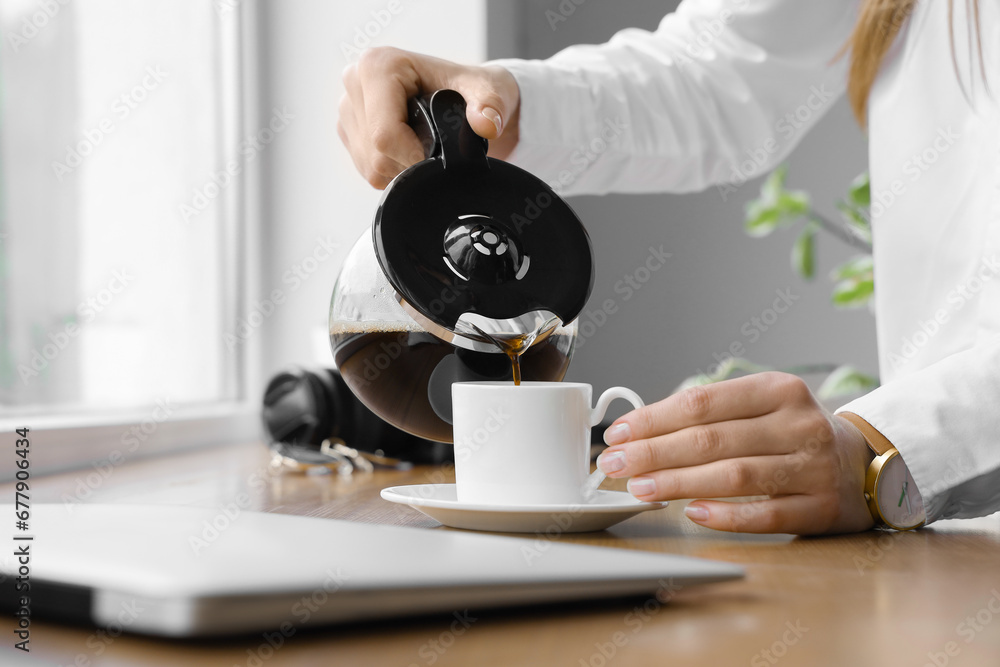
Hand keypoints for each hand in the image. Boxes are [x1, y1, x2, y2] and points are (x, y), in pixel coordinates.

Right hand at [338, 47, 520, 188]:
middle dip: (409, 163)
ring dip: (400, 168)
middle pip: (375, 153)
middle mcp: (355, 81)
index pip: (384, 134)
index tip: (437, 158)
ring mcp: (348, 107)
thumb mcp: (489, 90)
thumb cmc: (468, 87)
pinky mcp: (348, 129)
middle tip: (435, 150)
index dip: (413, 155)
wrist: (459, 94)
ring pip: (370, 165)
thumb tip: (487, 124)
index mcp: (378, 64)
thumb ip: (490, 105)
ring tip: (424, 146)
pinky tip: (410, 150)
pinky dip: (392, 170)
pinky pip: (367, 169)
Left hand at [596, 372, 875, 534]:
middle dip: (654, 452)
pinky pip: (766, 514)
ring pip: (734, 475)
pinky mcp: (821, 507)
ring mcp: (813, 466)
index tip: (618, 433)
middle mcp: (798, 424)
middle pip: (711, 439)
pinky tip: (692, 513)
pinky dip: (726, 515)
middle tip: (615, 463)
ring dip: (679, 483)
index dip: (653, 419)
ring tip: (640, 488)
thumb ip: (711, 414)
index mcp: (778, 389)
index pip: (702, 402)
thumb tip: (640, 432)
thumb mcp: (761, 407)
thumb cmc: (793, 433)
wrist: (864, 463)